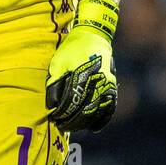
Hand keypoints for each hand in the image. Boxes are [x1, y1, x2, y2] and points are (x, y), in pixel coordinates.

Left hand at [46, 0, 118, 131]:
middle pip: (84, 110)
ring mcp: (107, 85)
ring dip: (84, 122)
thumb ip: (54, 85)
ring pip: (97, 111)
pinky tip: (92, 128)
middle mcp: (97, 82)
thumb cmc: (72, 50)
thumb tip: (52, 106)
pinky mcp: (113, 87)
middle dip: (71, 121)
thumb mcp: (58, 63)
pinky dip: (101, 120)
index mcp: (82, 75)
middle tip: (61, 125)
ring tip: (73, 126)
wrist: (94, 36)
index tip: (54, 118)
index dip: (62, 113)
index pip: (71, 102)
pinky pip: (110, 109)